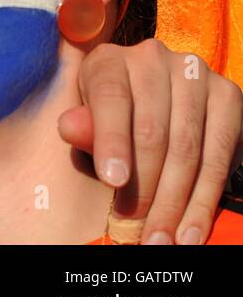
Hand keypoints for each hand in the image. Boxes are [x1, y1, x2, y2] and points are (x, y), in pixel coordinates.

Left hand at [59, 39, 242, 243]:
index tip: (112, 181)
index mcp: (108, 59)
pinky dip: (204, 199)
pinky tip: (190, 230)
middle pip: (153, 130)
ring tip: (161, 238)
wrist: (151, 104)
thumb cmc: (108, 120)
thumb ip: (82, 128)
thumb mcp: (86, 121)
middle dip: (144, 187)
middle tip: (135, 228)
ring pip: (188, 147)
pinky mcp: (229, 95)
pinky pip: (220, 154)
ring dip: (175, 202)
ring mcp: (196, 74)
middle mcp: (153, 58)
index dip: (112, 140)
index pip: (111, 97)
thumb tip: (70, 127)